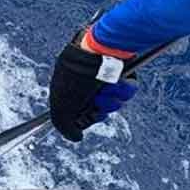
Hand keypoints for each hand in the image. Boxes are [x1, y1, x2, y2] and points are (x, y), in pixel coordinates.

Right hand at [49, 26, 137, 141]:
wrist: (96, 53)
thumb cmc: (75, 78)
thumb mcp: (61, 108)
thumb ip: (66, 127)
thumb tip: (77, 137)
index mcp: (70, 86)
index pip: (82, 111)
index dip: (88, 117)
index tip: (89, 114)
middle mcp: (88, 80)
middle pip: (100, 106)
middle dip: (102, 107)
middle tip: (98, 99)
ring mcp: (106, 74)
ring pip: (116, 99)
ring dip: (113, 99)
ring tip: (108, 88)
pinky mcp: (123, 69)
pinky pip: (128, 87)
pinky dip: (124, 90)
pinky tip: (118, 82)